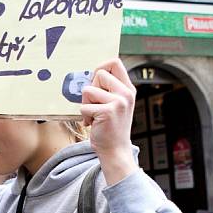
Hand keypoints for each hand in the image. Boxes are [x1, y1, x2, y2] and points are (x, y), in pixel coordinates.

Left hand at [80, 58, 137, 184]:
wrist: (115, 150)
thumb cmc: (110, 127)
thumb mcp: (114, 104)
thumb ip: (108, 89)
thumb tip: (89, 73)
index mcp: (128, 89)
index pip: (114, 62)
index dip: (101, 67)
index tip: (95, 81)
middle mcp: (126, 93)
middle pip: (99, 73)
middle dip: (90, 88)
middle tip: (94, 104)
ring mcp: (119, 102)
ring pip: (88, 90)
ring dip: (86, 104)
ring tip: (94, 116)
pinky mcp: (108, 112)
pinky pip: (84, 106)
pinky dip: (84, 116)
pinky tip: (93, 124)